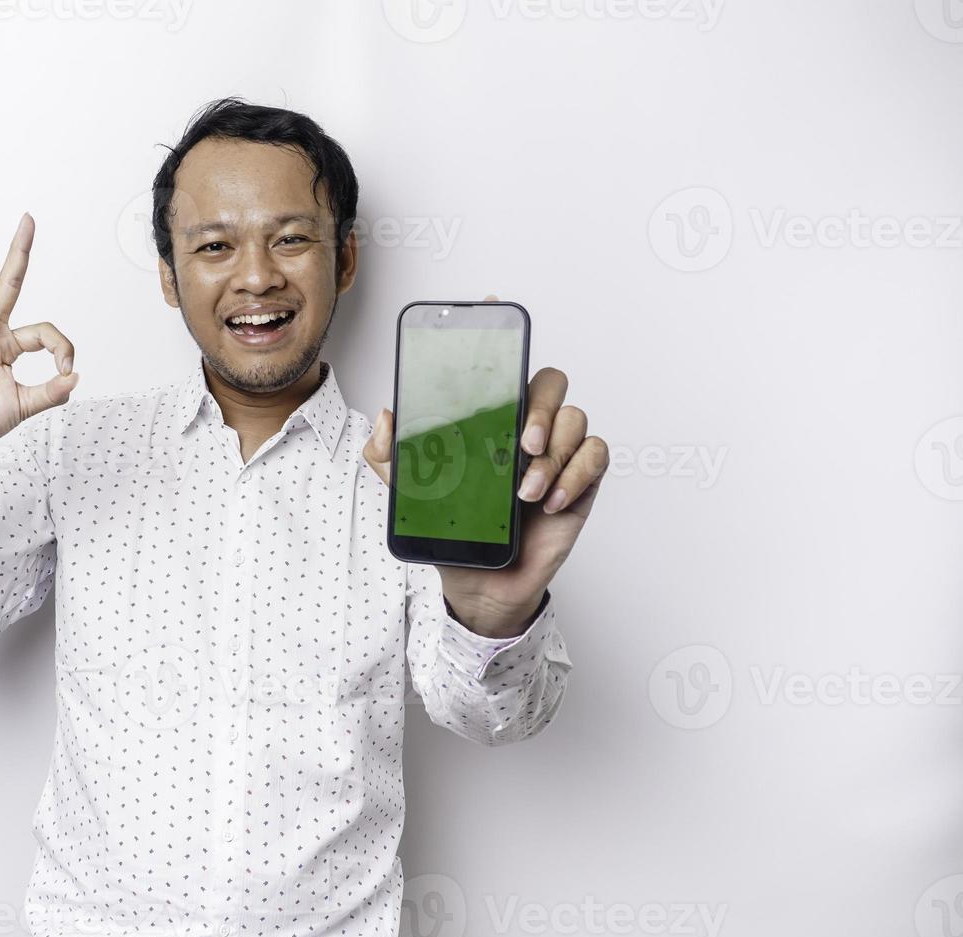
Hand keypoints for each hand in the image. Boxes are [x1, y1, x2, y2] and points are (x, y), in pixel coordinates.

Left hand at [362, 297, 608, 635]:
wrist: (482, 585)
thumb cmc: (454, 531)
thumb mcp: (410, 495)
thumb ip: (390, 456)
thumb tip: (386, 415)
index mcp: (488, 421)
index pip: (500, 367)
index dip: (500, 333)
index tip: (494, 306)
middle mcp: (526, 427)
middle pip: (551, 381)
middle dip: (541, 405)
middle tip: (521, 443)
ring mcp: (557, 452)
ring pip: (576, 418)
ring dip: (553, 454)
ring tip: (524, 491)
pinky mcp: (581, 480)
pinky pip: (596, 454)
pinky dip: (575, 474)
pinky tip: (549, 500)